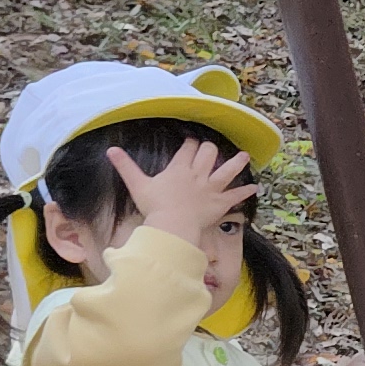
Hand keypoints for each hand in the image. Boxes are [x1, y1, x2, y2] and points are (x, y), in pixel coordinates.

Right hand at [109, 138, 253, 247]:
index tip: (193, 141)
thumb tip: (110, 150)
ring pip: (227, 171)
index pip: (188, 150)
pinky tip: (255, 188)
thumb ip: (125, 166)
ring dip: (236, 163)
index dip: (191, 144)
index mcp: (179, 169)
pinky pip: (236, 196)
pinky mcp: (220, 204)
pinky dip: (245, 192)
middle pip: (208, 155)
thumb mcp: (137, 184)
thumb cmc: (154, 206)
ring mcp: (211, 189)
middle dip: (211, 149)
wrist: (172, 224)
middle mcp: (198, 175)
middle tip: (212, 147)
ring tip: (244, 156)